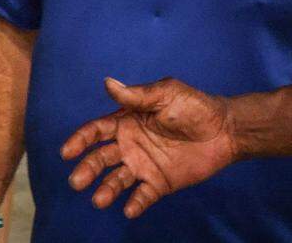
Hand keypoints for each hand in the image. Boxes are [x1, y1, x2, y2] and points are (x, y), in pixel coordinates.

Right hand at [61, 77, 236, 218]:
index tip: (67, 151)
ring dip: (106, 189)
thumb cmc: (194, 106)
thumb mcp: (165, 94)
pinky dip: (135, 203)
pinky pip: (143, 195)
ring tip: (99, 199)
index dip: (81, 140)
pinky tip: (130, 209)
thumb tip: (108, 82)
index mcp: (127, 121)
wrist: (224, 130)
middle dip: (87, 169)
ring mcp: (143, 165)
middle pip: (101, 158)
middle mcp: (130, 145)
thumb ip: (137, 95)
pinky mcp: (159, 183)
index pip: (97, 131)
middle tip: (77, 181)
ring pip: (117, 180)